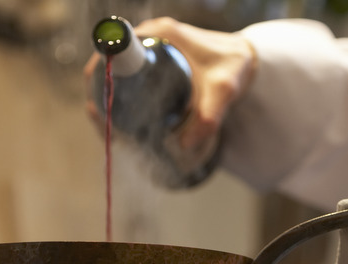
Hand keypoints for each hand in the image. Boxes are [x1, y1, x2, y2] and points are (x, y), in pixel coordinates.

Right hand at [84, 17, 256, 150]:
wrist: (246, 59)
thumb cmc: (235, 67)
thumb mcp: (224, 90)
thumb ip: (209, 116)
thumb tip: (185, 145)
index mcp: (160, 33)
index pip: (115, 49)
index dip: (100, 76)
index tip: (100, 106)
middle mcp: (151, 36)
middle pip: (108, 64)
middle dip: (101, 95)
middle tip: (107, 127)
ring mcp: (150, 48)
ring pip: (116, 74)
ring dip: (108, 99)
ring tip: (113, 131)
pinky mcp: (154, 60)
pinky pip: (127, 77)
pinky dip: (120, 97)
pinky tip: (120, 122)